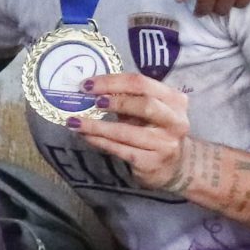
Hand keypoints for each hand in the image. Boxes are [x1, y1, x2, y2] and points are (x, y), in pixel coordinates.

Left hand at [71, 72, 190, 190]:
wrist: (174, 166)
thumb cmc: (154, 131)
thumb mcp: (147, 111)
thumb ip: (127, 98)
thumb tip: (91, 89)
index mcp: (175, 100)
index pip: (142, 83)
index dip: (113, 82)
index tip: (88, 84)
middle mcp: (175, 121)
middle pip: (144, 104)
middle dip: (113, 101)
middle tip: (87, 101)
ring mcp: (165, 143)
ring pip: (126, 131)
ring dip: (96, 126)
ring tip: (75, 122)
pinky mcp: (152, 162)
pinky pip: (119, 149)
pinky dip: (99, 141)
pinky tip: (85, 136)